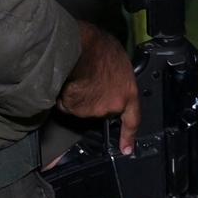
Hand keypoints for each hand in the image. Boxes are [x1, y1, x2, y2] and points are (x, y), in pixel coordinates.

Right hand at [57, 21, 140, 153]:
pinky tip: (67, 81)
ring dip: (80, 96)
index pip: (132, 119)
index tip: (127, 150)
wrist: (80, 50)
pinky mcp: (74, 110)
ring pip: (84, 107)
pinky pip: (68, 105)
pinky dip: (65, 96)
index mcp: (128, 93)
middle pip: (103, 109)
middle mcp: (112, 106)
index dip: (129, 136)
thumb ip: (117, 76)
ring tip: (78, 74)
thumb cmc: (101, 48)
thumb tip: (110, 76)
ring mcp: (92, 111)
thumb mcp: (118, 60)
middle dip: (96, 98)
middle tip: (90, 79)